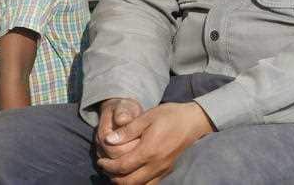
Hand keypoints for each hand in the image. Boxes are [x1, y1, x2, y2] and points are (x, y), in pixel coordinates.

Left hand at [97, 102, 213, 184]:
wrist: (193, 121)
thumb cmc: (169, 115)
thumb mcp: (146, 117)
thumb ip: (127, 130)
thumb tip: (108, 140)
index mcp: (149, 151)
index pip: (124, 166)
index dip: (109, 166)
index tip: (100, 161)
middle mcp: (157, 164)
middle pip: (130, 182)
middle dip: (114, 177)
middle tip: (104, 167)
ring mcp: (163, 169)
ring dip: (125, 182)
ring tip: (115, 171)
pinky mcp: (167, 170)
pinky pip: (150, 183)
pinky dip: (138, 182)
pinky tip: (130, 172)